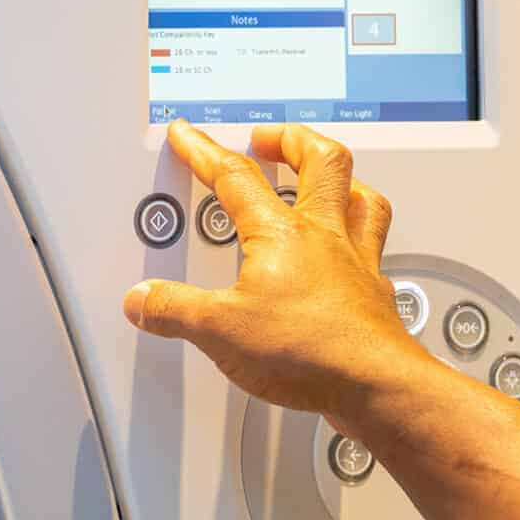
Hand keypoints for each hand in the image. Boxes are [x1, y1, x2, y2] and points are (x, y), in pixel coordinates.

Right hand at [124, 121, 434, 418]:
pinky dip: (362, 232)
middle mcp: (325, 236)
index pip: (235, 176)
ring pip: (361, 195)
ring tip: (322, 170)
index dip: (205, 151)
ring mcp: (357, 260)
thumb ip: (176, 311)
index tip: (189, 136)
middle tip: (268, 137)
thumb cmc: (312, 349)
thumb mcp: (221, 331)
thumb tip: (143, 299)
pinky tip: (354, 244)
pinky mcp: (375, 291)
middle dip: (290, 138)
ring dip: (340, 176)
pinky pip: (376, 243)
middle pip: (320, 160)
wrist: (374, 383)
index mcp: (281, 234)